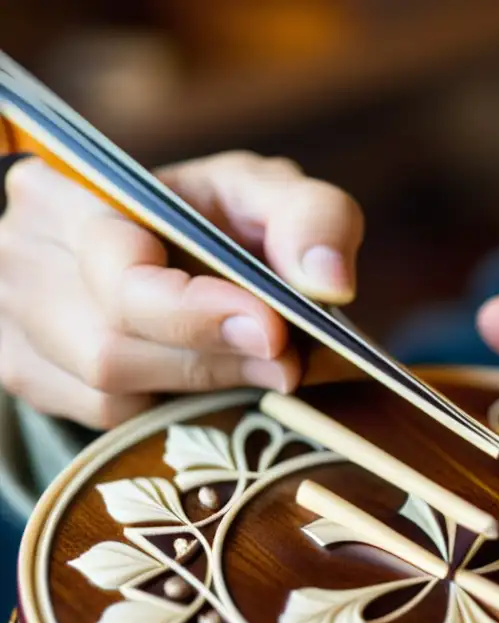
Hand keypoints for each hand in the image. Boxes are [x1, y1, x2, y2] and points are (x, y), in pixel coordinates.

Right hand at [0, 150, 362, 428]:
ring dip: (201, 385)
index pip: (115, 270)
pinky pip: (101, 414)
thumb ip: (312, 217)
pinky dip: (167, 403)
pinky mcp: (28, 371)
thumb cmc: (223, 217)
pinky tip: (206, 375)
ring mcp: (16, 318)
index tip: (272, 330)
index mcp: (76, 193)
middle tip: (286, 359)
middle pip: (109, 344)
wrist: (189, 249)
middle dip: (212, 358)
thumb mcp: (274, 194)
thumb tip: (328, 281)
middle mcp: (25, 253)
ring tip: (262, 364)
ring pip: (107, 387)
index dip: (193, 312)